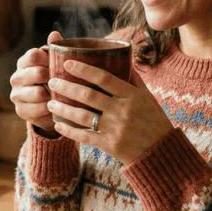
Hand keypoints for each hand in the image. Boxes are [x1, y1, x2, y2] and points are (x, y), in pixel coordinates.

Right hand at [9, 31, 62, 132]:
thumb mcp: (54, 64)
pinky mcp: (20, 110)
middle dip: (53, 78)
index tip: (60, 65)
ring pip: (38, 92)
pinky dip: (49, 108)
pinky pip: (38, 109)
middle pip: (37, 73)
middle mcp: (16, 77)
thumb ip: (54, 49)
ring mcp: (16, 95)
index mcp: (23, 62)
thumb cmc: (52, 80)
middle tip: (65, 82)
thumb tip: (54, 33)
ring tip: (61, 95)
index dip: (49, 59)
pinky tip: (56, 106)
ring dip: (53, 95)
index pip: (33, 55)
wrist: (47, 107)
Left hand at [46, 60, 173, 163]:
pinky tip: (58, 125)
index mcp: (131, 95)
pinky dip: (69, 131)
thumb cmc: (154, 120)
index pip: (104, 78)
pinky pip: (84, 137)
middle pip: (88, 95)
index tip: (67, 62)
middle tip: (52, 81)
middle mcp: (122, 110)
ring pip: (83, 116)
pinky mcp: (110, 146)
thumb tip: (121, 58)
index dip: (84, 69)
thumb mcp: (147, 97)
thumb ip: (133, 79)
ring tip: (50, 103)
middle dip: (66, 87)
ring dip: (63, 108)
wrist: (161, 152)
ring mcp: (115, 129)